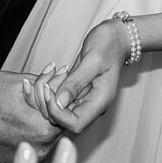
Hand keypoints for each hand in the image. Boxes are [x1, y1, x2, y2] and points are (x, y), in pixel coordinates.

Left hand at [37, 17, 130, 133]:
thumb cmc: (108, 44)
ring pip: (59, 112)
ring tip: (47, 77)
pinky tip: (49, 76)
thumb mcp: (92, 59)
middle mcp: (93, 105)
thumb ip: (76, 82)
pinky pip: (60, 101)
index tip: (50, 92)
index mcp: (101, 101)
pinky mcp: (78, 93)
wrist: (116, 37)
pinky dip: (50, 91)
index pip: (76, 124)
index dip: (58, 113)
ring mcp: (85, 100)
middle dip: (49, 106)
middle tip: (45, 84)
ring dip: (48, 98)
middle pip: (65, 122)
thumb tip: (59, 102)